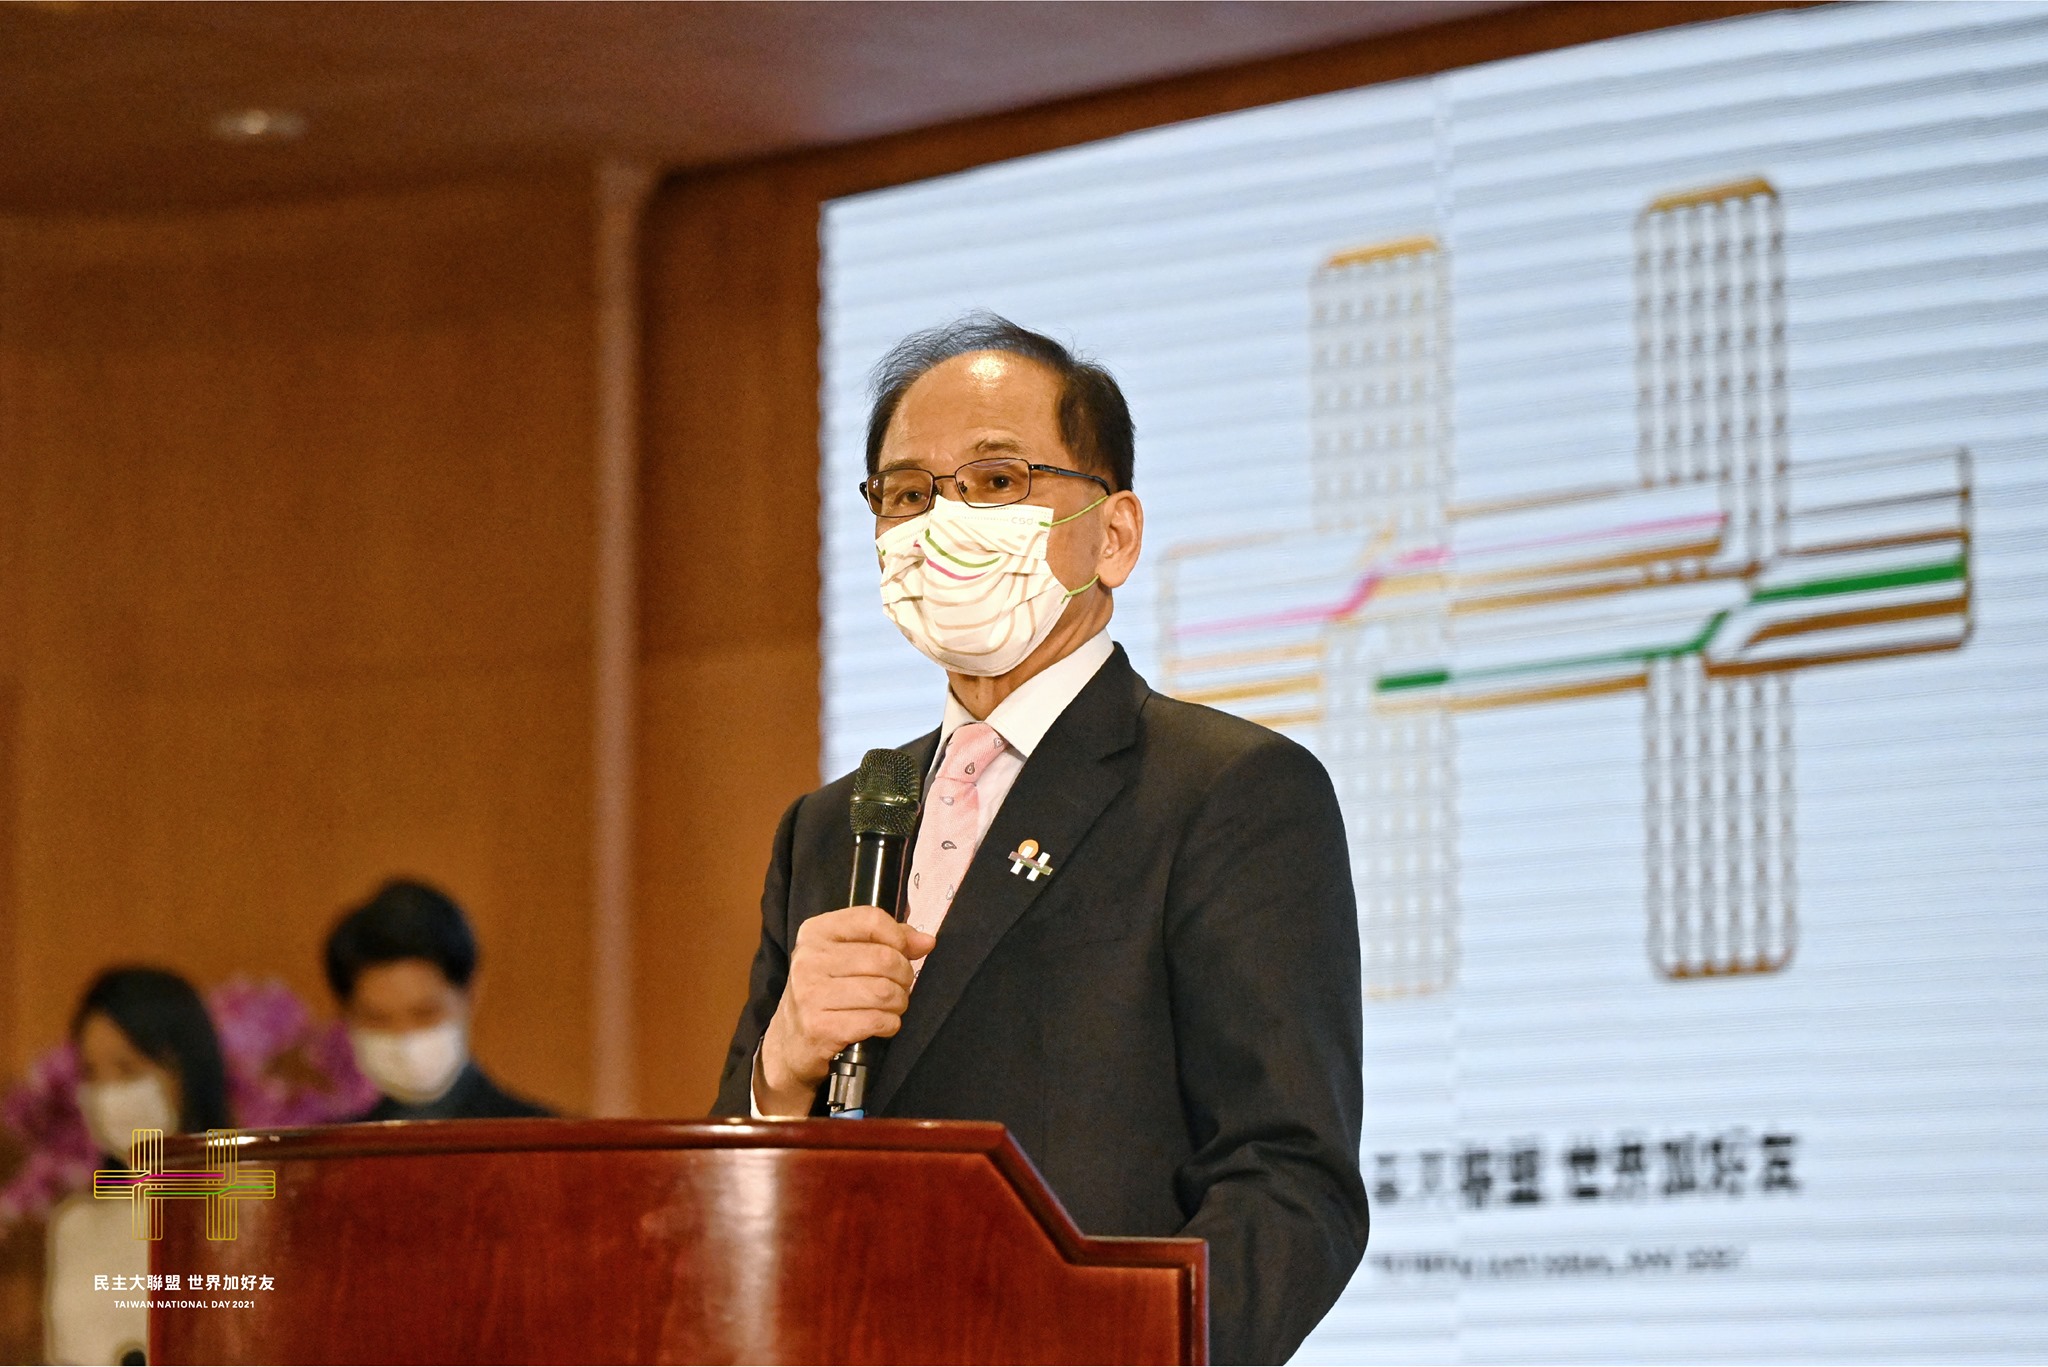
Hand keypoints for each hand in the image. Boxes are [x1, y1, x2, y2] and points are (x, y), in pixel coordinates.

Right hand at [755, 905, 935, 1116]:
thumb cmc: (825, 992)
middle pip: (884, 958)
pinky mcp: (820, 1027)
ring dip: (899, 1002)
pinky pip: (877, 1020)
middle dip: (904, 976)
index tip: (903, 952)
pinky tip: (882, 1024)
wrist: (790, 1041)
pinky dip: (890, 1024)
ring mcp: (811, 993)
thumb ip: (887, 941)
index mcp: (816, 932)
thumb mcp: (846, 956)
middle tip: (899, 987)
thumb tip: (926, 942)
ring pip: (884, 991)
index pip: (871, 919)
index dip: (898, 937)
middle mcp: (809, 959)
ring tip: (891, 1006)